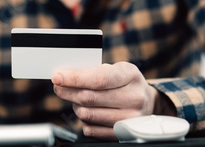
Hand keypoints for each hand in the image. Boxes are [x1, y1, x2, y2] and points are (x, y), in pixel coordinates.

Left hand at [52, 62, 175, 140]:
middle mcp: (134, 98)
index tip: (58, 77)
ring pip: (87, 114)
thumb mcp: (116, 69)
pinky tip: (87, 111)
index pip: (99, 78)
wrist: (147, 102)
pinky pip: (91, 129)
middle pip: (89, 97)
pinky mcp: (122, 134)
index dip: (75, 78)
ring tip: (77, 99)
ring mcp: (130, 118)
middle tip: (59, 86)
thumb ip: (94, 71)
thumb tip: (65, 77)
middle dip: (68, 91)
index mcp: (131, 76)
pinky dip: (83, 120)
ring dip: (75, 106)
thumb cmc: (125, 82)